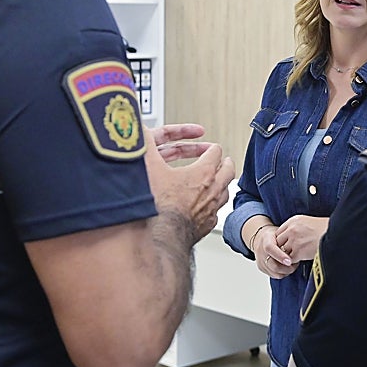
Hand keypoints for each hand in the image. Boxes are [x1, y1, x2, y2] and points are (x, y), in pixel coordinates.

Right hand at [144, 125, 234, 241]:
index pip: (215, 153)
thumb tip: (139, 130)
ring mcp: (211, 209)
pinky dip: (214, 205)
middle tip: (225, 161)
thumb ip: (145, 144)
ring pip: (225, 192)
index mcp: (203, 172)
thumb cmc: (156, 204)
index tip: (211, 147)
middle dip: (225, 164)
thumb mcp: (149, 167)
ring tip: (220, 182)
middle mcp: (212, 190)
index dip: (211, 147)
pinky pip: (216, 212)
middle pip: (227, 171)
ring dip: (223, 184)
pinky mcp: (206, 225)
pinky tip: (208, 207)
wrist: (160, 236)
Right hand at [248, 219, 294, 278]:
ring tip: (293, 264)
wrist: (260, 239)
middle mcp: (261, 251)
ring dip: (286, 271)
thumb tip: (300, 245)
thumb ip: (287, 238)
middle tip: (296, 263)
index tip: (290, 261)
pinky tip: (287, 267)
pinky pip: (274, 275)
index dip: (280, 256)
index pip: (270, 248)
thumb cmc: (273, 236)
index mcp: (265, 240)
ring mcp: (260, 261)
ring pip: (275, 272)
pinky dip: (282, 273)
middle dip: (287, 268)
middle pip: (273, 265)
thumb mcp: (280, 232)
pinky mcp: (262, 268)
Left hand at [275, 215, 328, 263]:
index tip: (287, 244)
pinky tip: (301, 261)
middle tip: (289, 253)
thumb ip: (297, 227)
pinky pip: (290, 259)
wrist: (337, 234)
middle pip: (278, 242)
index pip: (279, 232)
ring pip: (283, 251)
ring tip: (296, 257)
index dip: (283, 240)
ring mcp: (294, 240)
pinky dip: (294, 262)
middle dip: (283, 248)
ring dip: (289, 256)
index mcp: (294, 220)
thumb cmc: (326, 229)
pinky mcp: (299, 251)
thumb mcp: (308, 222)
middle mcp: (292, 229)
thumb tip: (291, 236)